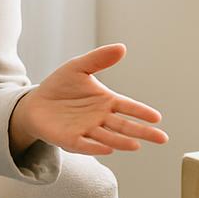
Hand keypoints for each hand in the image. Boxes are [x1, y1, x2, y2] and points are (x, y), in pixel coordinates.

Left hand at [9, 44, 167, 155]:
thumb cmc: (60, 86)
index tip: (157, 118)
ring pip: (108, 137)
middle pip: (125, 126)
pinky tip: (108, 149)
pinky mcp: (71, 140)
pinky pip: (85, 144)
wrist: (36, 103)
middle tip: (162, 138)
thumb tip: (122, 48)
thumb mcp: (78, 67)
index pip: (128, 107)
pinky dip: (96, 147)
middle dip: (142, 132)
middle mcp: (100, 118)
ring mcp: (87, 130)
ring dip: (121, 141)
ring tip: (136, 145)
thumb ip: (99, 59)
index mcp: (106, 101)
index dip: (142, 112)